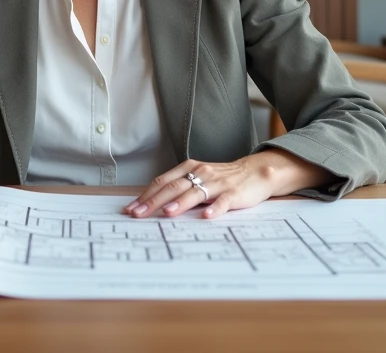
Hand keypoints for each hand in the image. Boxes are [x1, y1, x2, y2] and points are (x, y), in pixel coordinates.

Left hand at [125, 150, 329, 219]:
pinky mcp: (234, 193)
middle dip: (153, 202)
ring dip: (179, 203)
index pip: (162, 181)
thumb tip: (153, 206)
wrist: (255, 172)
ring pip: (195, 192)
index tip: (130, 209)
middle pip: (173, 187)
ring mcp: (217, 183)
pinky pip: (223, 201)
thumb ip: (179, 189)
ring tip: (166, 213)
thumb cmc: (223, 179)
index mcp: (189, 168)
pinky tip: (206, 217)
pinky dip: (214, 209)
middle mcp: (201, 173)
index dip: (145, 195)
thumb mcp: (198, 179)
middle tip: (138, 214)